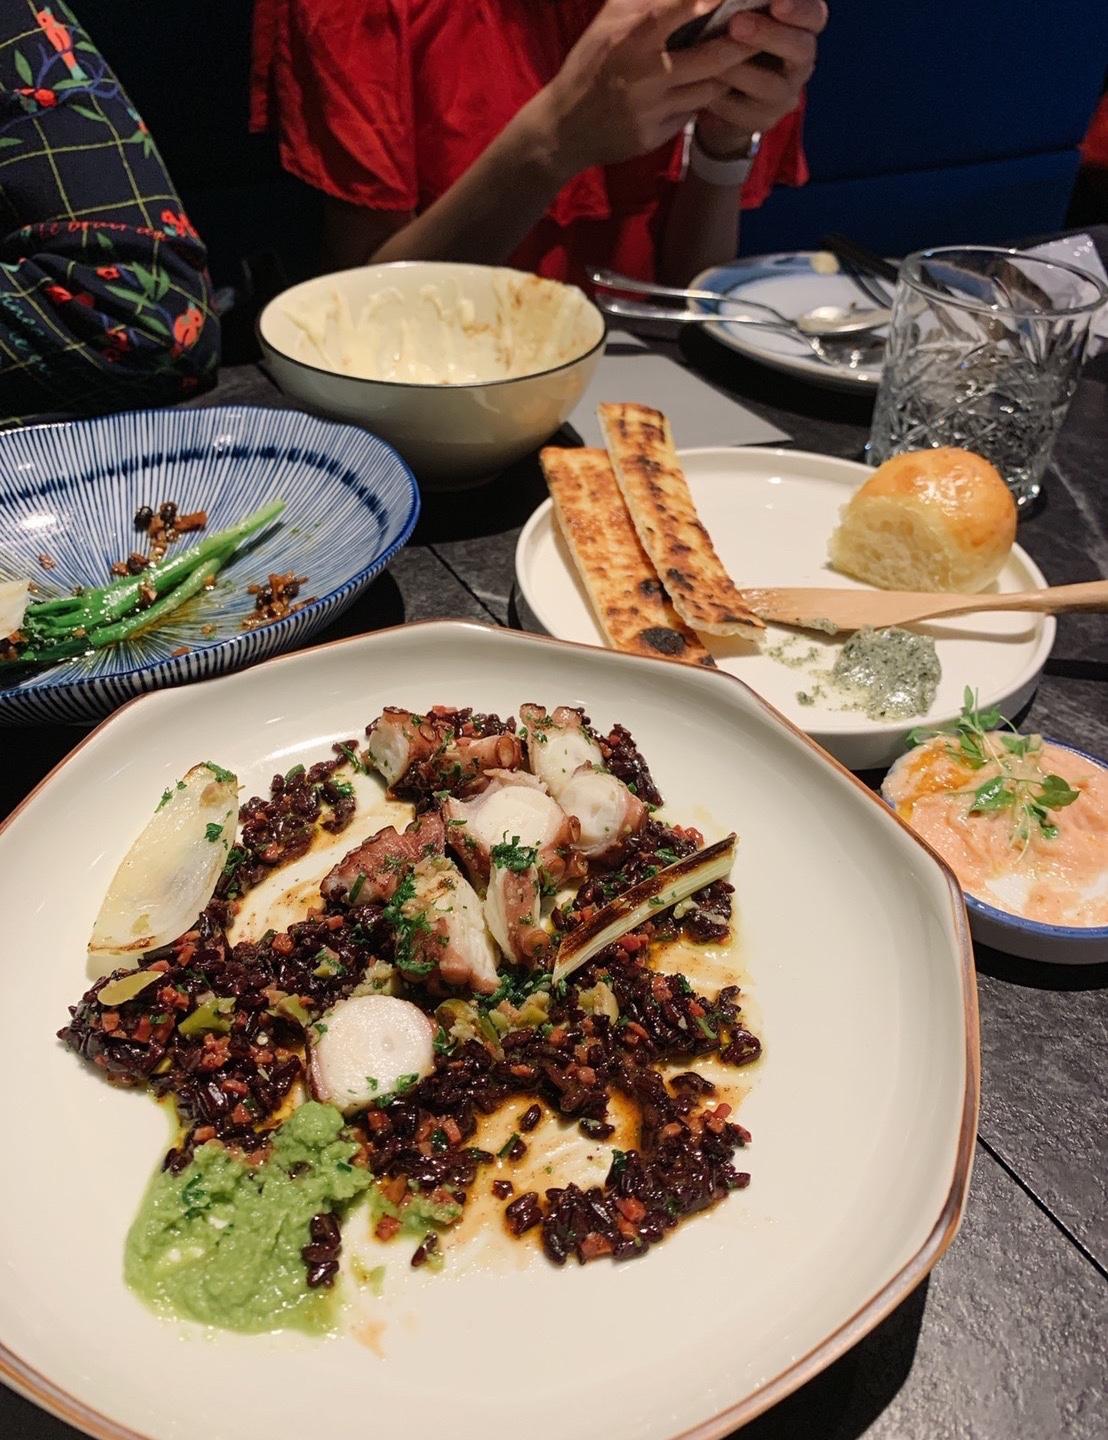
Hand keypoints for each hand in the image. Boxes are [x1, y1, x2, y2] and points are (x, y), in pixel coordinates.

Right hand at [534, 0, 751, 176]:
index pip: (682, 9)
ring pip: (709, 88)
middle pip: (712, 56)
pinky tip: (708, 89)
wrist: (565, 127)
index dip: (713, 1)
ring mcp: (651, 108)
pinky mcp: (654, 136)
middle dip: (744, 42)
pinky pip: (692, 113)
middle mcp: (644, 73)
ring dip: (728, 73)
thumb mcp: (609, 20)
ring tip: (743, 58)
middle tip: (764, 29)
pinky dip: (702, 99)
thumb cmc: (591, 62)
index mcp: (632, 36)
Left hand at [694, 0, 826, 158]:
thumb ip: (746, 8)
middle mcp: (801, 61)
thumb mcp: (745, 18)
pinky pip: (744, 112)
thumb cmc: (735, 36)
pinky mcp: (763, 120)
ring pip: (770, 85)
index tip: (777, 3)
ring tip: (708, 56)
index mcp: (803, 28)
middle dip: (768, 35)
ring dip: (739, 70)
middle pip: (799, 49)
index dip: (800, 10)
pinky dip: (721, 98)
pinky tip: (701, 85)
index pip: (815, 16)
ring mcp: (785, 94)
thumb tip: (728, 0)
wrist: (725, 87)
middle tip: (736, 23)